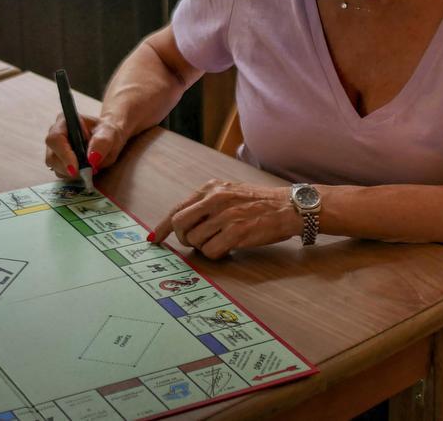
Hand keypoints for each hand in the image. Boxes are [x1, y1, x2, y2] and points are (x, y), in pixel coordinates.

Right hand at [43, 113, 125, 178]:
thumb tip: (91, 158)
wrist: (109, 138)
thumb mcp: (110, 134)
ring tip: (89, 167)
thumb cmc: (108, 132)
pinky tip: (84, 169)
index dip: (64, 154)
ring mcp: (54, 148)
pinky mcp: (58, 161)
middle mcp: (55, 134)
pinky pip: (60, 172)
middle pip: (52, 156)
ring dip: (72, 172)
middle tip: (87, 171)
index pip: (55, 139)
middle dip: (68, 167)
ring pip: (55, 167)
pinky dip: (73, 175)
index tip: (76, 168)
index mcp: (65, 121)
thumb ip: (102, 143)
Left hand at [151, 180, 298, 258]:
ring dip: (205, 247)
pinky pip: (212, 251)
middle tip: (196, 242)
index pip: (177, 209)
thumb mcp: (229, 192)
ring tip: (222, 241)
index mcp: (210, 188)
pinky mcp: (237, 232)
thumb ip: (206, 203)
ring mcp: (226, 216)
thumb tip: (182, 222)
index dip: (163, 227)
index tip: (154, 238)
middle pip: (180, 225)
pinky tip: (229, 247)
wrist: (289, 206)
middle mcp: (215, 200)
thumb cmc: (259, 202)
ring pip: (195, 241)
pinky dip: (217, 254)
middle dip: (183, 238)